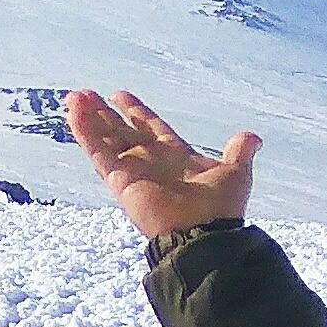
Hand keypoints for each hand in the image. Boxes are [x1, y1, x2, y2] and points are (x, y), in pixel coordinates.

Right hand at [66, 88, 258, 239]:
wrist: (204, 232)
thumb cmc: (220, 207)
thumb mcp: (236, 171)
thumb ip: (239, 152)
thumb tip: (253, 137)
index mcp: (174, 155)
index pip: (149, 128)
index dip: (135, 112)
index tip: (119, 95)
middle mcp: (150, 162)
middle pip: (121, 132)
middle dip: (104, 114)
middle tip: (85, 94)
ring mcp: (132, 171)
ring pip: (105, 140)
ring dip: (88, 119)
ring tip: (73, 98)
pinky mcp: (120, 180)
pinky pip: (99, 152)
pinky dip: (85, 133)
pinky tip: (74, 113)